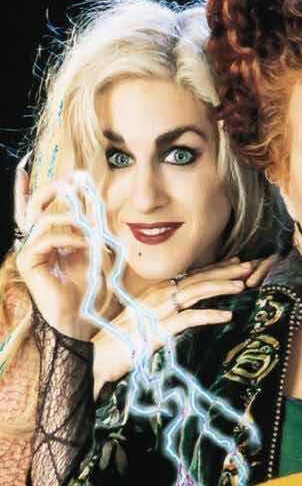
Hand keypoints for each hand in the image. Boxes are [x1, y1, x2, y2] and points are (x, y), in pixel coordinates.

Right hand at [14, 173, 105, 340]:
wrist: (79, 318)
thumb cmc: (86, 289)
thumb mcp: (92, 254)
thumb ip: (89, 232)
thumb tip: (93, 210)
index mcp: (46, 238)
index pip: (32, 209)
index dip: (25, 189)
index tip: (24, 167)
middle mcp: (34, 242)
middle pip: (33, 206)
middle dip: (51, 189)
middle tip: (70, 182)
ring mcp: (29, 252)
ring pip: (42, 220)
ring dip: (70, 218)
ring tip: (90, 226)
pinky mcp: (28, 262)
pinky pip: (47, 239)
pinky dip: (69, 237)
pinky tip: (85, 243)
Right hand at [91, 258, 257, 394]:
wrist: (96, 358)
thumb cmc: (119, 342)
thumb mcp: (143, 321)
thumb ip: (162, 312)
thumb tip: (182, 309)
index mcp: (155, 292)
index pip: (190, 276)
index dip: (214, 269)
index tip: (235, 264)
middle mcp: (157, 296)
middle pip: (197, 279)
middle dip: (224, 272)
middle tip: (249, 266)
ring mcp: (158, 311)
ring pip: (195, 292)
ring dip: (221, 287)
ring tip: (242, 285)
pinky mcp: (158, 330)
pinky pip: (189, 319)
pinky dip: (209, 316)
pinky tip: (227, 316)